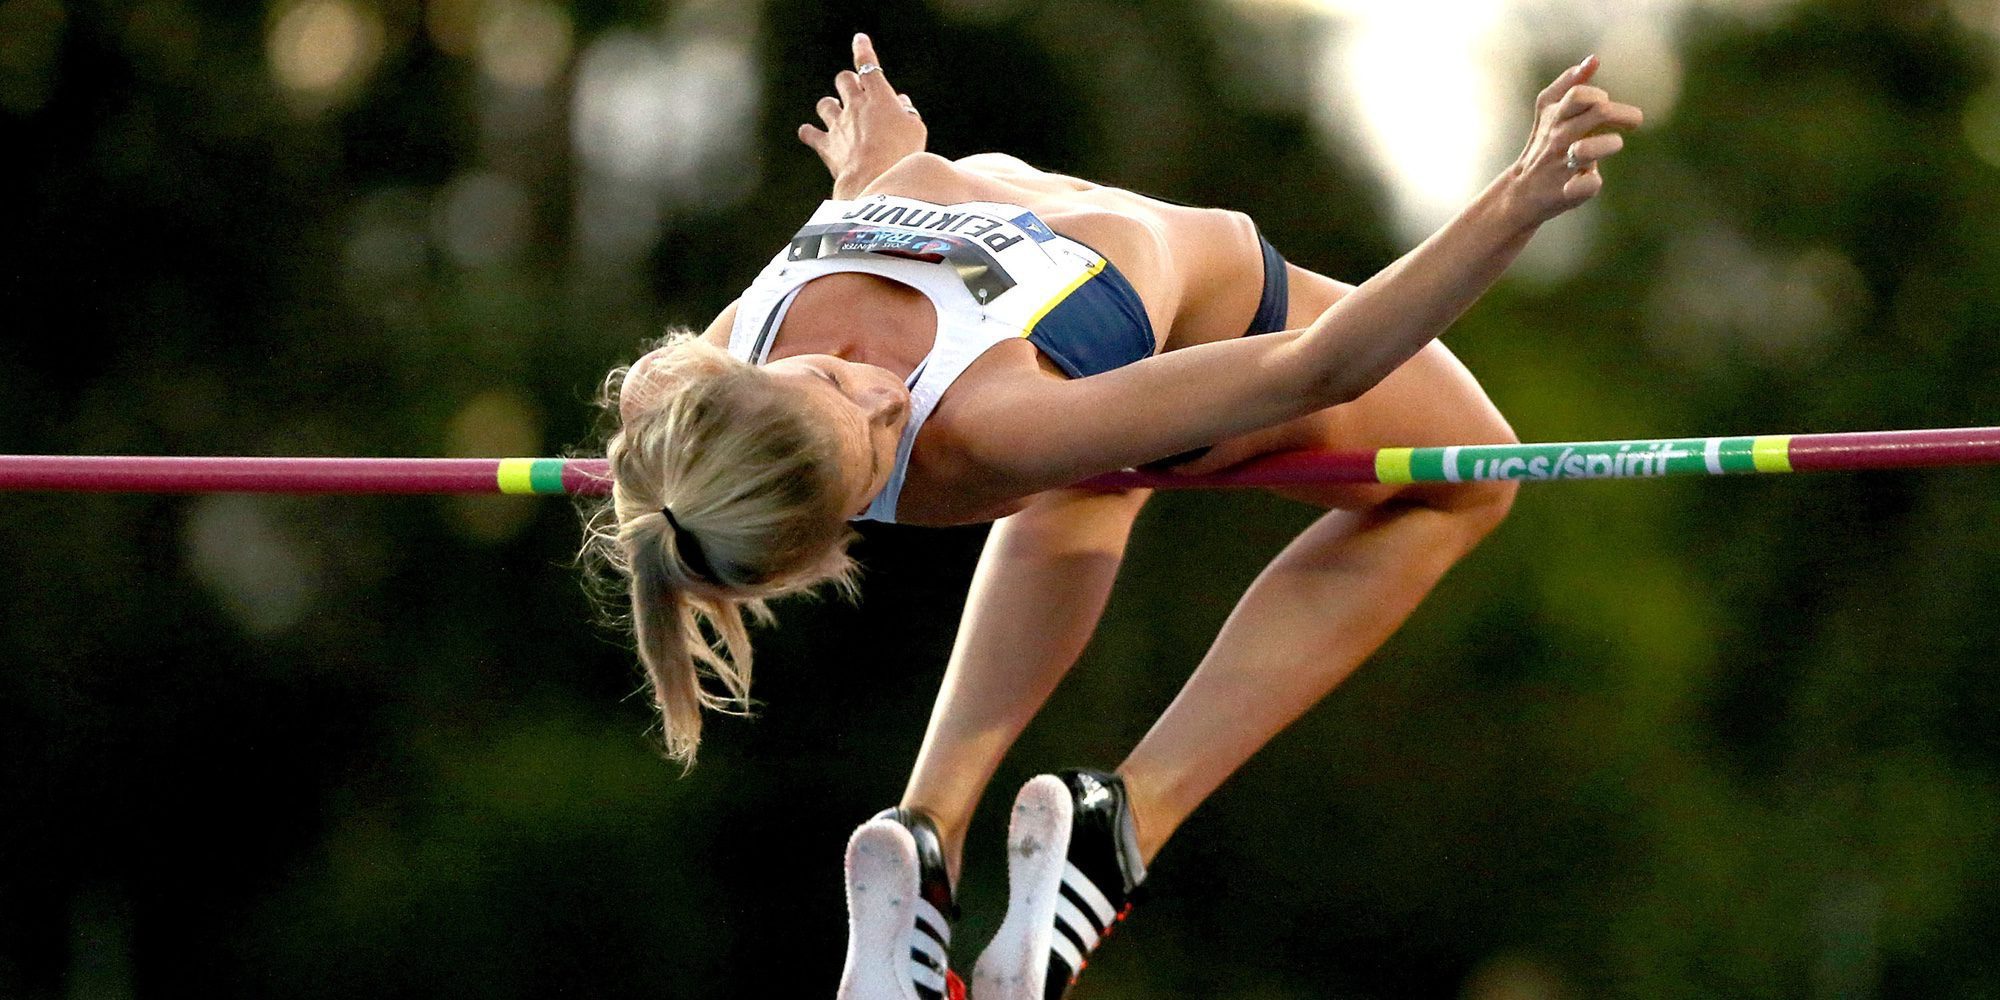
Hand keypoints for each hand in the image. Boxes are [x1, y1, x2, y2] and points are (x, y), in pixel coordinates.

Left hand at [798, 33, 927, 199]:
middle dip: (849, 82)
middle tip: (856, 91)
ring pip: (825, 104)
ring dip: (830, 106)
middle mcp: (855, 105)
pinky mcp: (826, 145)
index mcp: (879, 96)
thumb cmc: (903, 154)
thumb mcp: (916, 130)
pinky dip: (809, 132)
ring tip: (837, 114)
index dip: (863, 50)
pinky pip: (809, 133)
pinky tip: (809, 133)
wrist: (875, 180)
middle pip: (844, 80)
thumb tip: (901, 102)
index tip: (859, 39)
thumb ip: (908, 112)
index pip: (868, 65)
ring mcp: (838, 124)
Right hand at [1505, 56, 1643, 223]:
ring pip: (1588, 150)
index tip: (1606, 103)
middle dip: (1623, 114)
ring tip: (1613, 145)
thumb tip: (1594, 59)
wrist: (1520, 190)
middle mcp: (1558, 140)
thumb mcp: (1549, 109)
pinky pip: (1588, 185)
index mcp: (1556, 118)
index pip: (1580, 95)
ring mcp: (1561, 166)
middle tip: (1634, 121)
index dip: (1598, 95)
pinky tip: (1591, 179)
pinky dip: (1592, 182)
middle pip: (1598, 113)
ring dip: (1609, 144)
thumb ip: (1570, 82)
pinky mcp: (1566, 193)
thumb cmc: (1543, 144)